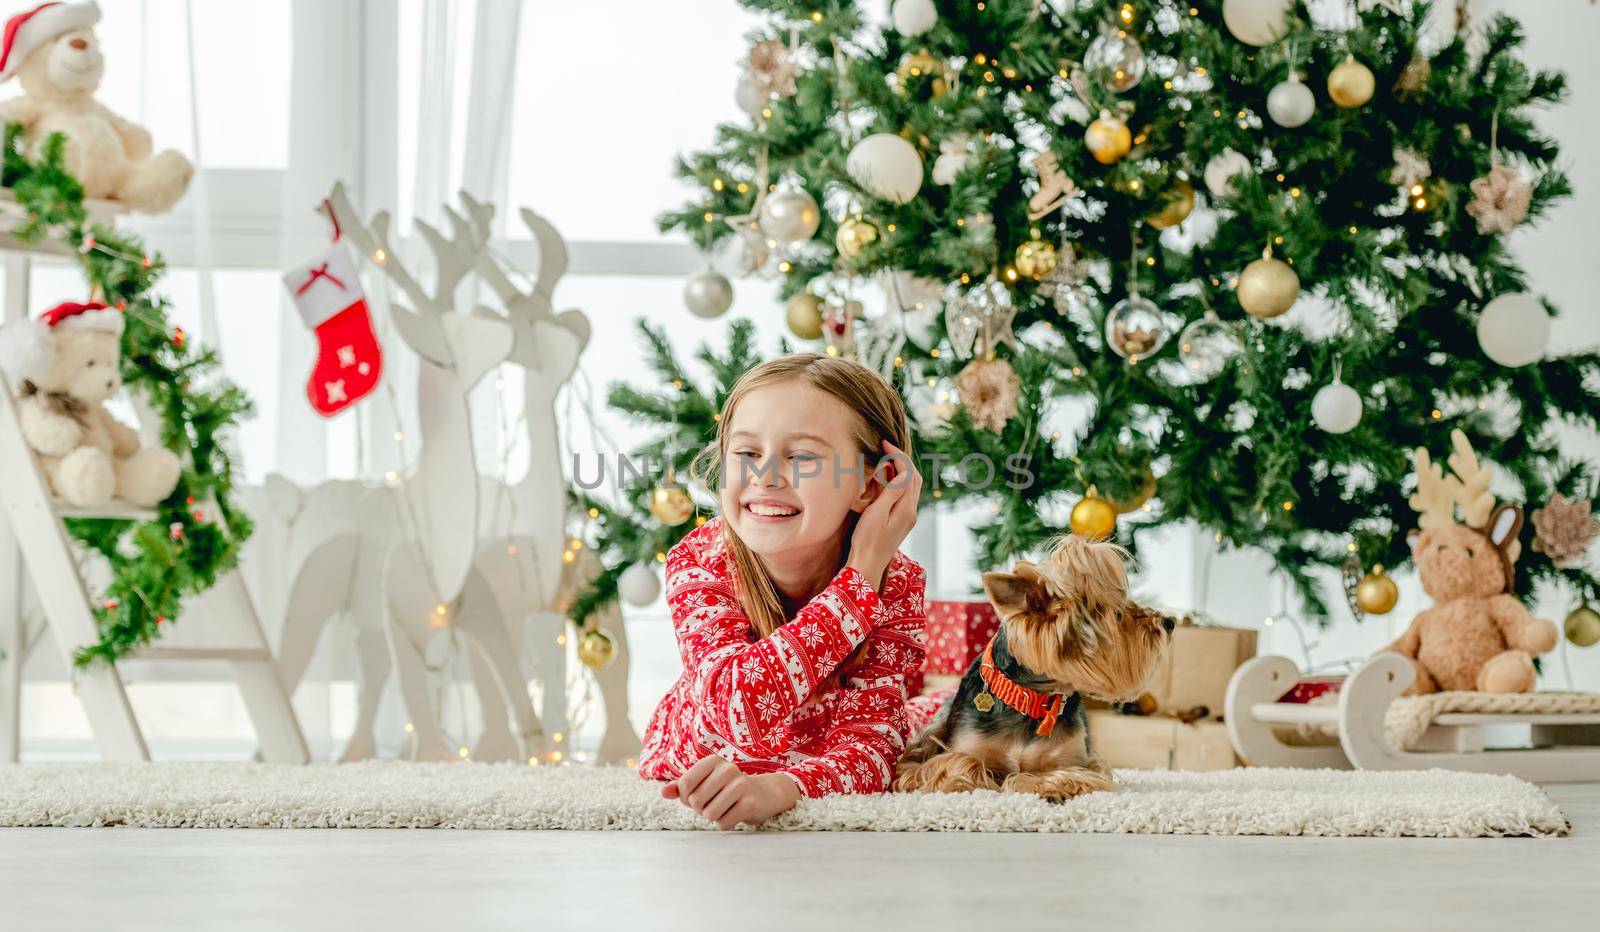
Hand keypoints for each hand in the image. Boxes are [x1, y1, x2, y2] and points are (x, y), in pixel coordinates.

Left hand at [660, 754, 800, 830]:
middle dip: (700, 809)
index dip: (685, 797)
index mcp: (713, 761)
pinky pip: (723, 824)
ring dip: (713, 817)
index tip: (697, 795)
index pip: (684, 784)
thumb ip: (681, 787)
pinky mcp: (750, 803)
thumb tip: (663, 792)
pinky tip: (734, 814)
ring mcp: (741, 785)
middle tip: (713, 803)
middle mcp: (728, 768)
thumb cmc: (725, 789)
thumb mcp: (703, 783)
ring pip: (709, 814)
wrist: (762, 795)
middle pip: (695, 801)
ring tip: (724, 808)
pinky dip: (724, 824)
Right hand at [848, 439, 922, 592]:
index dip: (898, 455)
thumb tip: (901, 471)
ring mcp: (907, 517)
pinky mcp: (901, 521)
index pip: (908, 473)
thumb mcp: (877, 514)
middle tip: (885, 447)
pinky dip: (898, 481)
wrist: (867, 566)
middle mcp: (911, 512)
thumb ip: (891, 492)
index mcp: (906, 508)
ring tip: (885, 459)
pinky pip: (905, 495)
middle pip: (914, 478)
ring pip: (911, 486)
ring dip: (901, 470)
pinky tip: (885, 479)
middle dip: (902, 460)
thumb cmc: (867, 541)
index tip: (884, 443)